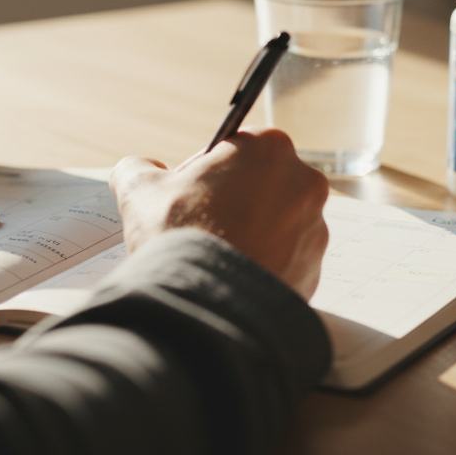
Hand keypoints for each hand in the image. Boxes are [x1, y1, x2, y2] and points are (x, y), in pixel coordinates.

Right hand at [109, 128, 329, 298]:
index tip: (190, 193)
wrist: (204, 306)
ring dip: (251, 235)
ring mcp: (315, 229)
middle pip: (262, 185)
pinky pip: (284, 262)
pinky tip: (232, 277)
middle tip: (200, 226)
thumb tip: (143, 169)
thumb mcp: (140, 188)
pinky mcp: (315, 270)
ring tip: (216, 256)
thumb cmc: (179, 236)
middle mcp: (304, 183)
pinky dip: (261, 267)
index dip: (209, 170)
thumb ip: (140, 167)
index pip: (237, 148)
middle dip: (235, 202)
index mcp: (270, 148)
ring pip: (276, 224)